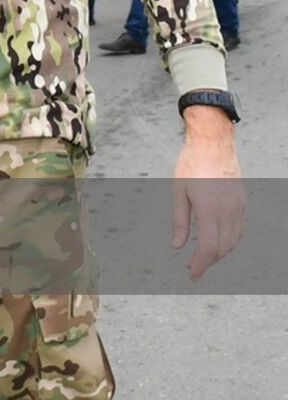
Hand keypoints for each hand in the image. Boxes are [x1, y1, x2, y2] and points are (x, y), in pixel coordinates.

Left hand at [172, 106, 244, 280]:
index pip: (207, 248)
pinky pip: (239, 229)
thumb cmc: (191, 165)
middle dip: (207, 262)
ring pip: (233, 241)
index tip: (192, 275)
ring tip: (202, 257)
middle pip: (221, 248)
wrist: (213, 144)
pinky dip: (229, 241)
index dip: (200, 265)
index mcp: (209, 210)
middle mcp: (228, 212)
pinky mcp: (242, 203)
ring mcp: (238, 207)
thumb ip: (179, 221)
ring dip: (219, 253)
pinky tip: (217, 242)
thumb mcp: (178, 192)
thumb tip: (177, 246)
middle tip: (192, 268)